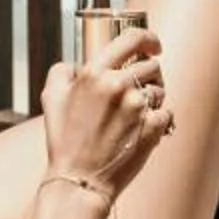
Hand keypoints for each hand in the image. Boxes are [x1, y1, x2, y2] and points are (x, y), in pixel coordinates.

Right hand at [38, 24, 168, 197]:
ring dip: (152, 98)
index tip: (152, 45)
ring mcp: (137, 107)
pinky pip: (167, 113)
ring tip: (136, 114)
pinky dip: (159, 119)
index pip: (132, 38)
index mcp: (94, 73)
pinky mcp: (152, 128)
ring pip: (160, 90)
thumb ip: (63, 71)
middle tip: (139, 88)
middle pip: (151, 66)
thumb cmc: (64, 140)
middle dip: (149, 74)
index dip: (148, 37)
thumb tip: (78, 64)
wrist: (78, 180)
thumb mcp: (51, 98)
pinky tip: (143, 129)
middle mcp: (118, 86)